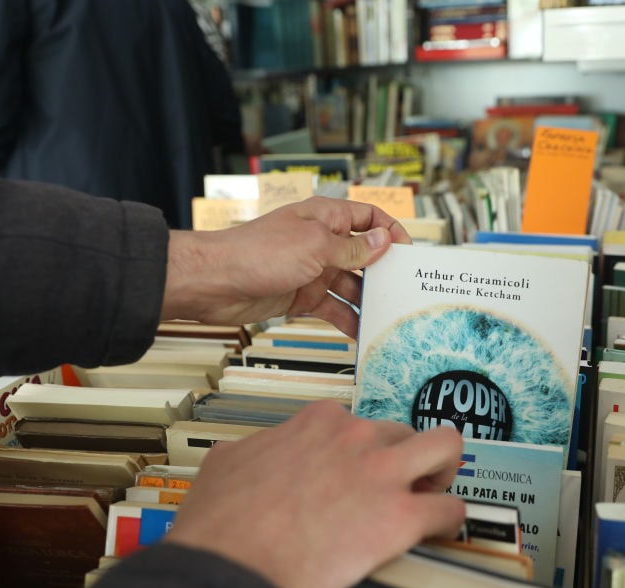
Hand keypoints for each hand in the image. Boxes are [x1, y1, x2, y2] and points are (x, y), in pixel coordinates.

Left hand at [162, 197, 410, 337]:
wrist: (215, 283)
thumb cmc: (257, 253)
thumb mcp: (315, 247)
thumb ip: (352, 249)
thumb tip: (383, 243)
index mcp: (325, 217)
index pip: (368, 217)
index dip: (390, 231)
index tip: (409, 253)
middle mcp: (321, 242)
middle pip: (364, 255)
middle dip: (384, 272)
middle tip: (406, 291)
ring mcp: (312, 270)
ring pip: (351, 285)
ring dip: (369, 301)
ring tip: (389, 318)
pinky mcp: (301, 296)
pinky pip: (333, 308)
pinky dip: (348, 320)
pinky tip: (363, 333)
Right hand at [163, 400, 465, 587]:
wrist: (230, 567)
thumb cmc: (221, 525)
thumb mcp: (225, 463)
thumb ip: (252, 451)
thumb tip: (247, 455)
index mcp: (317, 423)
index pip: (357, 423)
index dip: (361, 450)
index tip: (358, 468)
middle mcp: (355, 438)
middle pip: (405, 432)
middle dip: (406, 458)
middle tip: (400, 484)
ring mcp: (381, 473)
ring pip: (446, 448)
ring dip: (445, 470)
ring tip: (435, 494)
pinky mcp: (400, 517)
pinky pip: (450, 509)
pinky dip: (450, 522)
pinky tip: (439, 533)